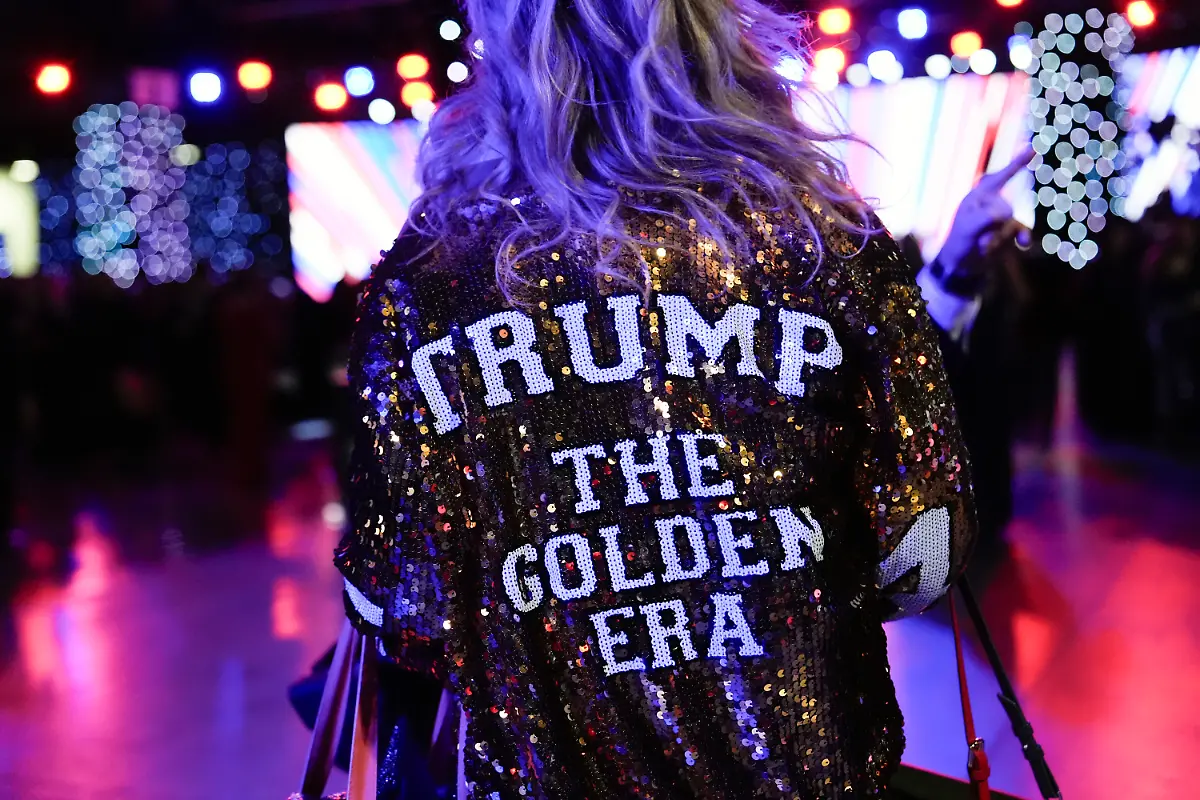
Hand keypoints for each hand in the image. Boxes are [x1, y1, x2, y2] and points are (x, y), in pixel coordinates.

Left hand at [935, 147, 1034, 282]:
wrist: (962, 265)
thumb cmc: (959, 242)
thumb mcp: (968, 228)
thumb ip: (987, 217)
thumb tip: (1007, 215)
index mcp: (980, 195)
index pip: (1002, 175)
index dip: (1019, 162)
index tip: (1035, 147)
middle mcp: (993, 202)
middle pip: (1006, 210)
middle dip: (993, 228)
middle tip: (976, 237)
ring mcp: (1003, 217)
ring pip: (1013, 224)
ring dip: (998, 239)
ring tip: (982, 245)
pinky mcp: (1010, 230)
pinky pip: (1023, 231)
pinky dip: (1022, 239)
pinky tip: (1023, 245)